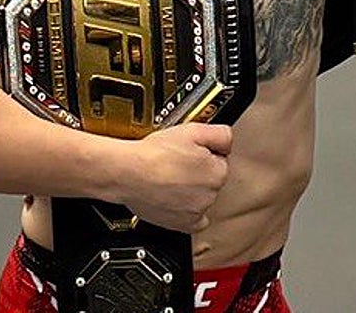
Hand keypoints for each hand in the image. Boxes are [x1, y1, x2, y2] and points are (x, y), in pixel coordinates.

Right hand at [114, 122, 232, 232]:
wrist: (127, 173)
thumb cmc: (154, 154)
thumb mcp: (193, 130)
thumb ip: (220, 134)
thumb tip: (227, 141)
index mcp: (217, 171)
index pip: (220, 160)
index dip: (204, 153)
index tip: (191, 152)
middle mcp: (211, 194)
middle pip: (211, 179)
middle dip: (198, 171)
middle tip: (178, 163)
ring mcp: (196, 211)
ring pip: (201, 198)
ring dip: (192, 190)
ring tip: (172, 179)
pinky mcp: (182, 224)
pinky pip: (195, 221)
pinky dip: (189, 213)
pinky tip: (177, 200)